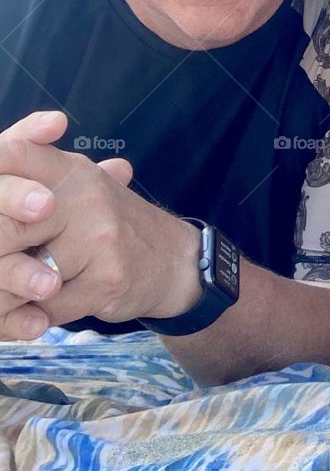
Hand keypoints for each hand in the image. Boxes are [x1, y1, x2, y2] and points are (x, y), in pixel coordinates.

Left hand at [0, 110, 201, 337]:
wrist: (173, 259)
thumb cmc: (109, 225)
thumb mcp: (79, 187)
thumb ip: (36, 171)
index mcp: (73, 170)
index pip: (18, 152)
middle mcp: (86, 196)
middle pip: (8, 225)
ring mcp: (99, 238)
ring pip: (22, 275)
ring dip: (8, 293)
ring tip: (8, 293)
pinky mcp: (106, 280)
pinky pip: (47, 308)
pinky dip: (31, 317)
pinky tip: (34, 312)